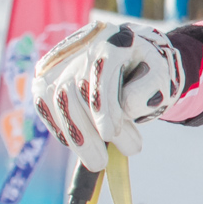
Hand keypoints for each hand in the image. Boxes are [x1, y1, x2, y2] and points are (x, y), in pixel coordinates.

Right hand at [33, 22, 185, 170]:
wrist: (125, 55)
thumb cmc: (144, 70)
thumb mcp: (159, 77)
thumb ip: (148, 91)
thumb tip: (124, 111)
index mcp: (112, 40)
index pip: (102, 73)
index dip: (104, 106)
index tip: (110, 135)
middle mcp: (79, 46)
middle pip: (73, 91)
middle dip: (86, 132)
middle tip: (102, 163)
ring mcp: (57, 61)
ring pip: (55, 102)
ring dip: (75, 137)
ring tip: (98, 160)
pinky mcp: (43, 77)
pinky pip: (45, 108)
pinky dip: (62, 130)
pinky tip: (82, 145)